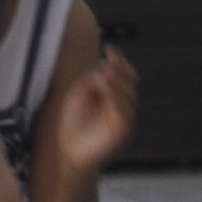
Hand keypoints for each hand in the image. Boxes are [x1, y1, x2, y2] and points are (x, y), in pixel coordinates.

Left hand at [52, 46, 139, 174]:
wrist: (70, 152)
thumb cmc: (73, 126)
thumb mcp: (78, 95)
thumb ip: (91, 80)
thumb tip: (104, 69)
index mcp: (113, 96)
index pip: (124, 75)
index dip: (120, 61)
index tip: (110, 49)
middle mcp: (121, 105)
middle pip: (131, 82)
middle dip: (120, 69)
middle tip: (108, 62)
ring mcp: (124, 118)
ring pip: (129, 94)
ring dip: (116, 81)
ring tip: (103, 73)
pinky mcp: (122, 130)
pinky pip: (124, 110)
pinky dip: (115, 96)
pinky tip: (104, 87)